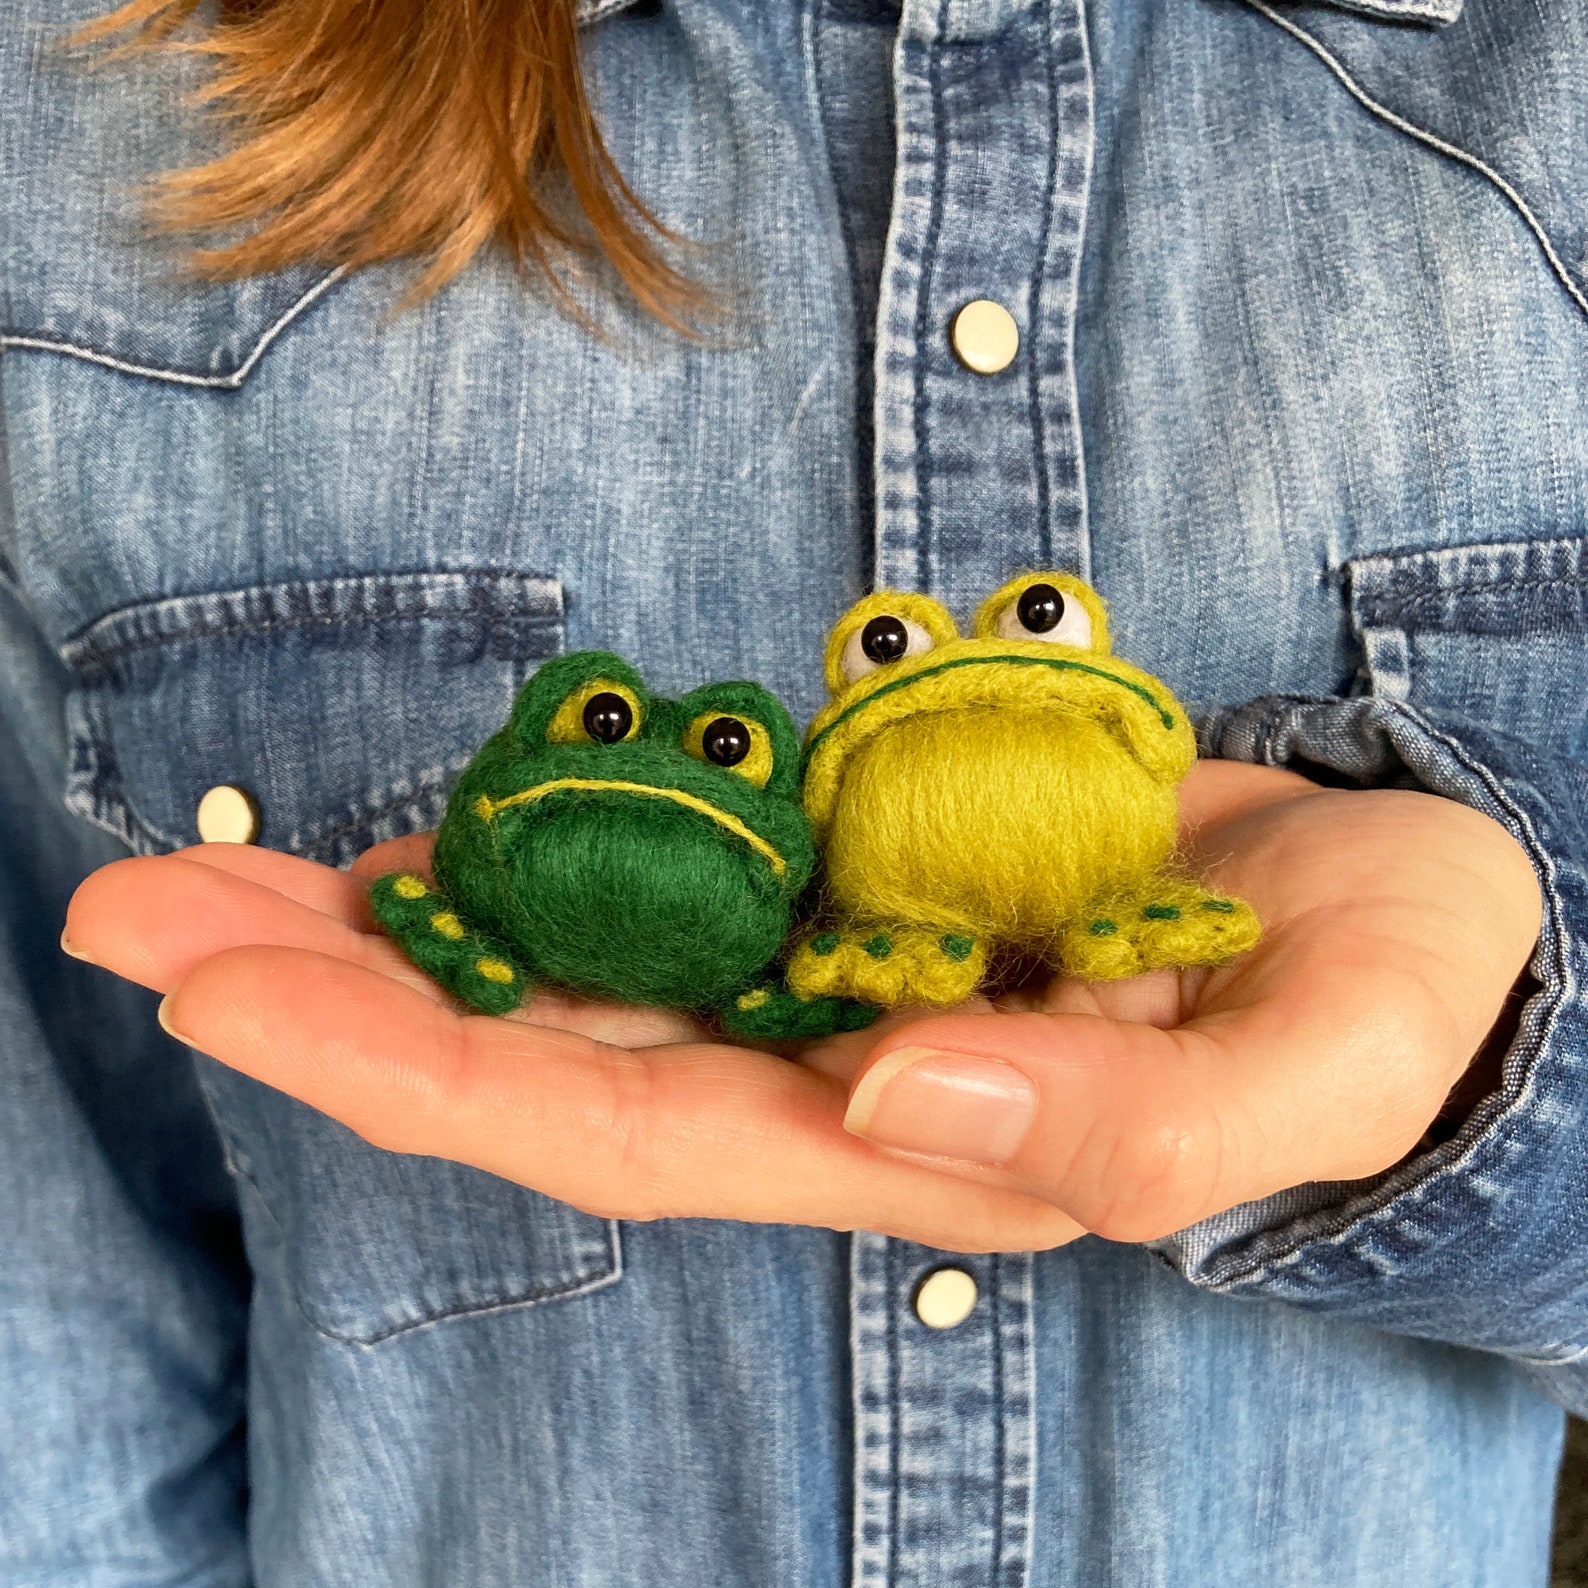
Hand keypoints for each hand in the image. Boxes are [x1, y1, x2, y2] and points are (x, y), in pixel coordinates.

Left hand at [62, 760, 1539, 1251]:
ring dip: (389, 916)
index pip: (623, 1132)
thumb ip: (1130, 1119)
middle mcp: (831, 1065)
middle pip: (542, 1048)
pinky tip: (415, 833)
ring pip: (573, 953)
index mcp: (910, 1138)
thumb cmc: (1375, 997)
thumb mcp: (1309, 1069)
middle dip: (334, 995)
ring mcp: (830, 960)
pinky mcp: (850, 867)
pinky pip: (656, 865)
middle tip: (130, 918)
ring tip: (203, 868)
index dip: (425, 1074)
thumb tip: (900, 1088)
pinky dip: (530, 845)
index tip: (230, 1002)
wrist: (1398, 904)